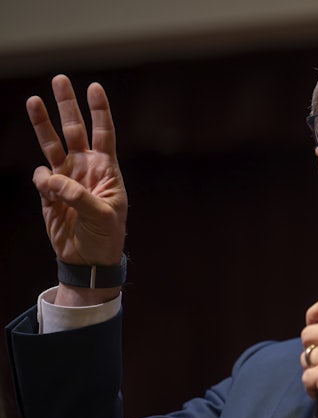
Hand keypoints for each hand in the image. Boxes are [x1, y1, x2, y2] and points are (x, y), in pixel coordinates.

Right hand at [28, 74, 126, 268]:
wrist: (89, 259)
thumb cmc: (106, 237)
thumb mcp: (101, 216)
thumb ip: (77, 196)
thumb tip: (50, 178)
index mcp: (107, 170)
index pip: (104, 134)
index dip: (99, 111)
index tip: (94, 87)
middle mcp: (86, 168)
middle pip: (75, 130)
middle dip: (67, 105)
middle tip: (60, 79)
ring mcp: (66, 178)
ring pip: (52, 144)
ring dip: (42, 123)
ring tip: (33, 100)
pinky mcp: (49, 192)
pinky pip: (41, 178)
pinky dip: (42, 181)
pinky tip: (49, 192)